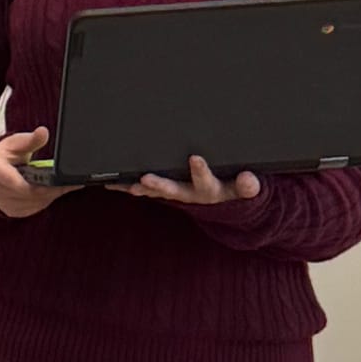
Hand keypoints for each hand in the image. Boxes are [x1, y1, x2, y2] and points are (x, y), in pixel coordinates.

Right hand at [0, 128, 72, 218]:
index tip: (59, 180)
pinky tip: (51, 191)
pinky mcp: (11, 212)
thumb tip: (43, 132)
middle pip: (31, 195)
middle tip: (70, 182)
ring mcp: (4, 204)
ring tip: (63, 185)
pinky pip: (33, 209)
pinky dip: (44, 201)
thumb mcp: (13, 143)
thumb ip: (30, 140)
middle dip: (52, 189)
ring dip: (50, 195)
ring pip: (34, 204)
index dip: (40, 184)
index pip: (18, 183)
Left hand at [132, 156, 260, 206]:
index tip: (195, 158)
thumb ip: (247, 186)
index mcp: (210, 189)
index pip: (207, 180)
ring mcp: (175, 192)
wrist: (222, 203)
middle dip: (161, 185)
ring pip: (155, 191)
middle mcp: (190, 193)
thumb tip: (249, 180)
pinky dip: (128, 186)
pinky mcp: (163, 191)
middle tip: (146, 179)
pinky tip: (111, 183)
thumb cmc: (232, 188)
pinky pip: (144, 189)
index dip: (201, 170)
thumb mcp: (243, 189)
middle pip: (175, 190)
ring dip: (140, 188)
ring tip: (126, 184)